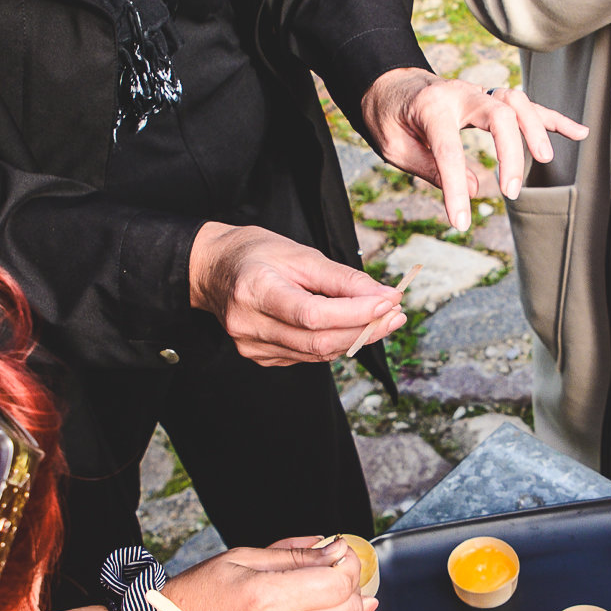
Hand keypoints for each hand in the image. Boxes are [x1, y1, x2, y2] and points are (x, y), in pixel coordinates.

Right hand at [161, 537, 374, 610]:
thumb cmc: (197, 598)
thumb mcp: (241, 560)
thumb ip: (294, 555)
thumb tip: (334, 549)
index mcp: (268, 599)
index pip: (339, 583)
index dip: (349, 565)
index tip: (341, 555)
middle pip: (349, 610)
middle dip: (351, 587)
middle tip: (335, 573)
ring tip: (320, 597)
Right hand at [188, 224, 405, 364]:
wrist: (214, 270)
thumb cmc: (255, 254)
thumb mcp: (299, 253)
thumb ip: (342, 278)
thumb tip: (384, 295)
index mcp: (255, 290)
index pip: (312, 314)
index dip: (355, 313)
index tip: (389, 302)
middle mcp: (249, 324)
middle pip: (318, 340)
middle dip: (365, 329)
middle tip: (396, 314)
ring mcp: (251, 345)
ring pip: (316, 353)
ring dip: (356, 338)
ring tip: (383, 320)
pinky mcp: (259, 356)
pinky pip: (307, 356)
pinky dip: (334, 343)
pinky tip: (349, 328)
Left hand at [359, 70, 587, 232]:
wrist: (388, 84)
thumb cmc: (388, 118)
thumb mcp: (395, 147)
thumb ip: (431, 167)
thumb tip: (474, 187)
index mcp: (431, 107)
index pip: (449, 150)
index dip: (456, 189)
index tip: (461, 221)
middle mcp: (461, 94)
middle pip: (498, 116)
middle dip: (510, 153)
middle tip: (510, 193)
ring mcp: (479, 94)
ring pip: (517, 103)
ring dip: (536, 129)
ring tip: (547, 159)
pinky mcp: (490, 100)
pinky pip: (527, 107)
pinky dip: (553, 119)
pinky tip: (578, 133)